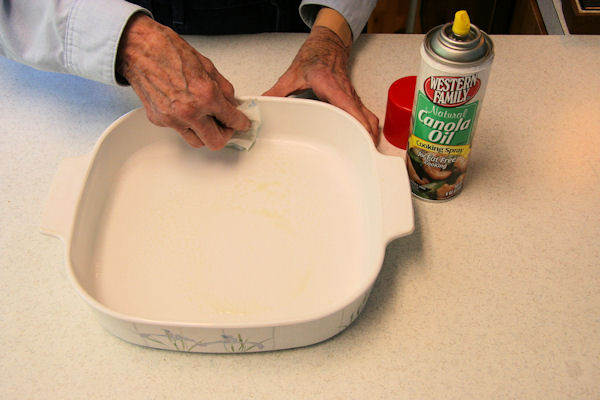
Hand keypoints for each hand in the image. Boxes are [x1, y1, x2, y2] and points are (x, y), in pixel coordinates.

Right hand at [117, 14, 249, 148]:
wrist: (139, 49)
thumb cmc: (169, 51)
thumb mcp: (207, 66)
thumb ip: (224, 89)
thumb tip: (232, 103)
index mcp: (205, 96)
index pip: (232, 120)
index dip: (240, 123)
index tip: (241, 123)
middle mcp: (189, 111)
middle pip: (215, 142)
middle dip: (224, 135)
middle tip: (225, 126)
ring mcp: (172, 119)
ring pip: (196, 141)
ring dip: (204, 134)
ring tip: (206, 120)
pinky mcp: (159, 121)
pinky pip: (179, 130)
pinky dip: (186, 124)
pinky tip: (185, 109)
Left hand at [263, 25, 378, 142]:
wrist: (327, 44)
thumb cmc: (314, 56)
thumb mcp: (291, 75)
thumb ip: (276, 92)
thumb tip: (262, 105)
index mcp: (330, 85)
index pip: (347, 105)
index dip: (355, 121)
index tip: (359, 137)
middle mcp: (345, 92)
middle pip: (362, 117)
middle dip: (365, 137)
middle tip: (361, 155)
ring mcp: (352, 97)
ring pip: (368, 118)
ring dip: (368, 135)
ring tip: (363, 153)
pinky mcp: (354, 101)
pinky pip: (366, 116)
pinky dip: (368, 129)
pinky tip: (363, 140)